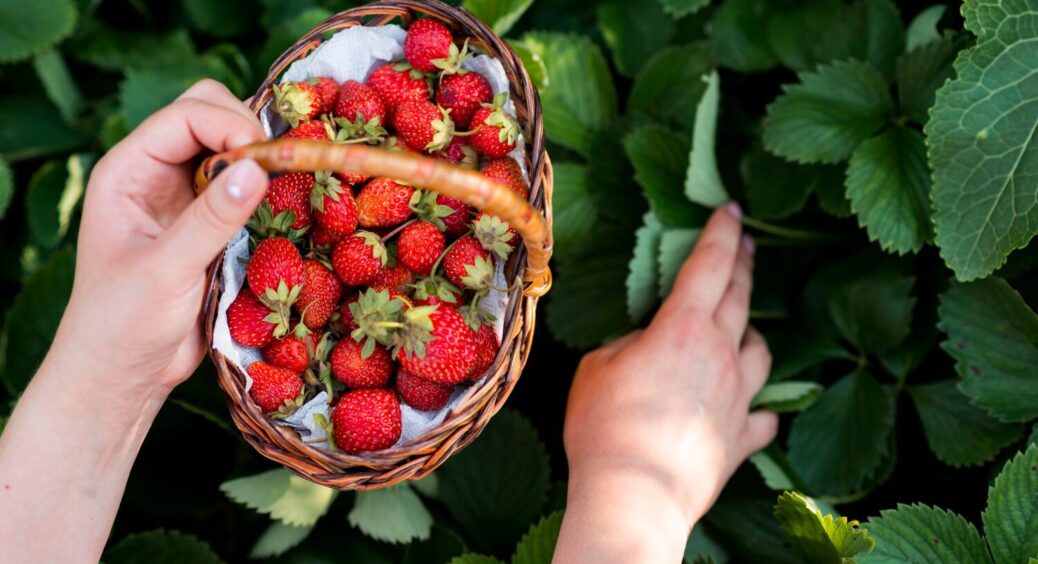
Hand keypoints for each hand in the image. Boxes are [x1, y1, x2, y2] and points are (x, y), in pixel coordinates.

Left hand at [58, 80, 268, 399]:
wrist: (124, 373)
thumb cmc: (124, 323)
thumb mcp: (167, 270)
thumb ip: (212, 219)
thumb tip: (258, 168)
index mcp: (129, 170)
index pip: (186, 115)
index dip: (230, 124)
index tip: (267, 158)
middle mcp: (156, 173)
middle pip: (210, 115)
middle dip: (249, 132)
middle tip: (279, 170)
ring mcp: (185, 197)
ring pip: (233, 149)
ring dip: (262, 162)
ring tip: (287, 188)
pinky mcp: (210, 224)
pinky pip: (245, 187)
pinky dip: (269, 191)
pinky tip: (285, 210)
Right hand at [555, 204, 776, 562]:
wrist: (635, 495)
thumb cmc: (606, 427)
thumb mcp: (597, 369)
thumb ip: (627, 346)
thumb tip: (646, 347)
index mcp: (683, 329)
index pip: (709, 266)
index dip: (721, 232)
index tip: (731, 209)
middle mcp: (720, 355)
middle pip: (741, 299)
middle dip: (743, 264)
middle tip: (746, 244)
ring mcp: (738, 398)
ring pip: (761, 351)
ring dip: (752, 333)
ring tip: (743, 329)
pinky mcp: (741, 439)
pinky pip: (762, 415)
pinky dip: (759, 405)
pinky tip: (752, 406)